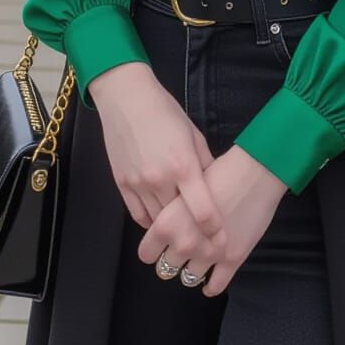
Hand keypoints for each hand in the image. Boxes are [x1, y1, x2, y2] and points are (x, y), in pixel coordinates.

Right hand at [90, 62, 225, 257]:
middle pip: (179, 222)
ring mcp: (138, 183)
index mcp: (184, 165)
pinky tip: (159, 223)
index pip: (203, 211)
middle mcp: (160, 179)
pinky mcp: (122, 184)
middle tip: (204, 246)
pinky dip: (150, 222)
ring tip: (182, 236)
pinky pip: (138, 215)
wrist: (127, 99)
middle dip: (193, 236)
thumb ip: (205, 163)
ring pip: (157, 223)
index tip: (222, 241)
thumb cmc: (165, 112)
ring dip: (170, 231)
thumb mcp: (193, 134)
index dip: (215, 231)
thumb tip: (216, 186)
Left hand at [138, 145, 286, 295]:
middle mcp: (184, 244)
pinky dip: (211, 286)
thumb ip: (170, 211)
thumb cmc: (219, 170)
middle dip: (173, 258)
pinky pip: (215, 286)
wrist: (255, 171)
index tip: (160, 244)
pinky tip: (210, 281)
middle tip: (182, 247)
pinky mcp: (232, 260)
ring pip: (189, 277)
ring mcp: (208, 255)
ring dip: (192, 269)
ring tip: (197, 259)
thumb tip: (163, 224)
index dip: (153, 249)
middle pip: (166, 269)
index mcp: (167, 224)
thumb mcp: (185, 186)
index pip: (146, 254)